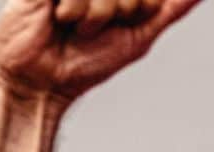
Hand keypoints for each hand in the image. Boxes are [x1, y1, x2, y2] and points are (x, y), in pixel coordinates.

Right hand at [0, 0, 201, 101]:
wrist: (43, 81)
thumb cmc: (86, 63)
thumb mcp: (139, 36)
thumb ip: (171, 8)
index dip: (136, 9)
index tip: (117, 26)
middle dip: (118, 12)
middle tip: (93, 30)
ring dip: (94, 15)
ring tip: (75, 27)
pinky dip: (74, 9)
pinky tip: (59, 18)